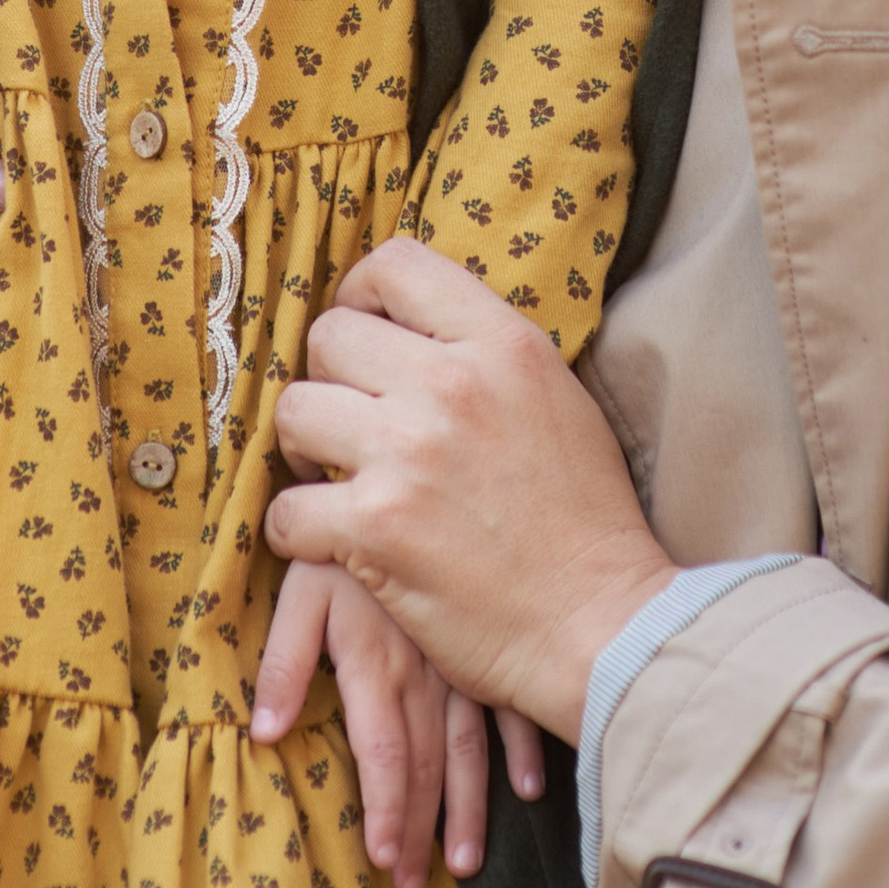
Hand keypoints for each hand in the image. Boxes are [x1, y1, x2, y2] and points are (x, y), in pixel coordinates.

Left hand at [249, 559, 546, 887]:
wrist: (411, 475)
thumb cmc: (343, 530)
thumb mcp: (303, 585)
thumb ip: (285, 658)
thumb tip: (265, 733)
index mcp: (378, 661)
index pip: (384, 754)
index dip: (385, 811)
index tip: (383, 861)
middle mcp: (425, 669)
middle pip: (427, 764)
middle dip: (420, 829)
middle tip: (414, 885)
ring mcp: (462, 654)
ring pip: (470, 745)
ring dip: (468, 806)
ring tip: (464, 862)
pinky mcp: (489, 630)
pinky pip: (511, 700)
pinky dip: (522, 747)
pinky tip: (529, 787)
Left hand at [268, 238, 675, 742]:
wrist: (602, 623)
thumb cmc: (586, 518)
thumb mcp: (557, 397)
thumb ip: (487, 353)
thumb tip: (415, 328)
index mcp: (501, 342)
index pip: (394, 264)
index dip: (361, 296)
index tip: (366, 338)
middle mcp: (451, 384)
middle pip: (329, 337)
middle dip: (330, 380)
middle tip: (350, 423)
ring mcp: (408, 453)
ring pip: (295, 411)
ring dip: (306, 449)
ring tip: (335, 477)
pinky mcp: (376, 528)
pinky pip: (286, 508)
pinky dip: (298, 530)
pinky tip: (330, 541)